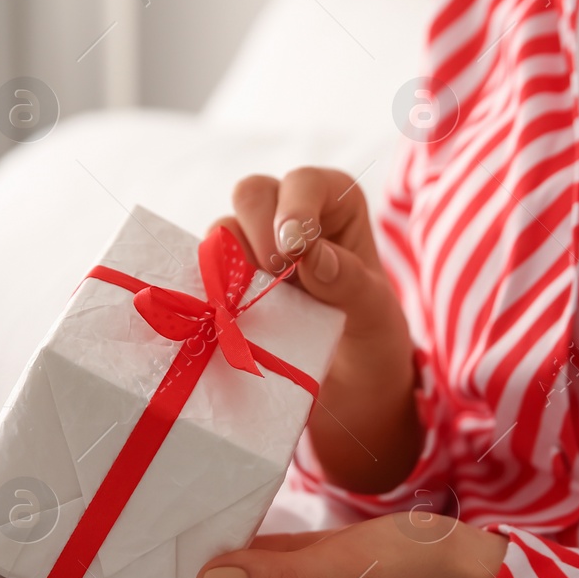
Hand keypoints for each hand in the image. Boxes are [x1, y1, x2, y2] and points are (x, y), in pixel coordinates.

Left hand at [99, 515, 507, 577]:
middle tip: (73, 525)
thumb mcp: (346, 570)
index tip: (66, 575)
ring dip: (145, 555)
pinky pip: (215, 552)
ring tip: (106, 503)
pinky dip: (185, 532)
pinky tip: (171, 493)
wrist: (464, 570)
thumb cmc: (409, 572)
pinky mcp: (278, 561)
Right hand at [219, 168, 420, 492]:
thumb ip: (350, 283)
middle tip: (274, 279)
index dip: (294, 207)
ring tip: (254, 308)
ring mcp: (253, 251)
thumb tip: (311, 254)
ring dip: (230, 268)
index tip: (293, 248)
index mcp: (335, 208)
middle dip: (256, 233)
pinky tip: (225, 318)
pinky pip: (202, 273)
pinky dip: (208, 292)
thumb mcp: (376, 318)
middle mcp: (289, 219)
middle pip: (252, 194)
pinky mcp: (227, 285)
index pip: (305, 183)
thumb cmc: (372, 344)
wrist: (350, 393)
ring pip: (220, 233)